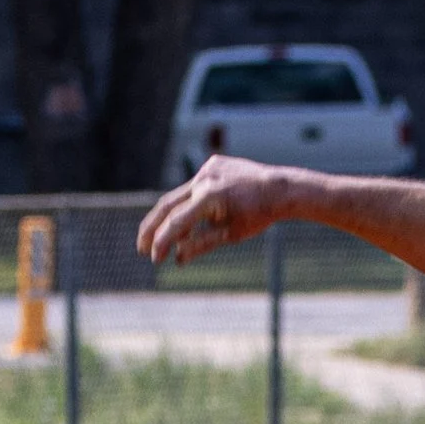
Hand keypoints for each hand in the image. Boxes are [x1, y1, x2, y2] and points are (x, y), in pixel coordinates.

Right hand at [137, 155, 292, 265]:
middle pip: (168, 204)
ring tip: (167, 237)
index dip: (162, 242)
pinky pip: (196, 186)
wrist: (282, 189)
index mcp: (209, 197)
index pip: (177, 222)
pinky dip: (192, 202)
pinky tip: (197, 217)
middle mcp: (204, 178)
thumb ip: (201, 244)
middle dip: (152, 228)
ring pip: (181, 195)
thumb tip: (177, 258)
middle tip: (142, 248)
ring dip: (172, 217)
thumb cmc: (260, 214)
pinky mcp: (213, 164)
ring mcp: (208, 169)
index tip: (155, 259)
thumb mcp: (231, 234)